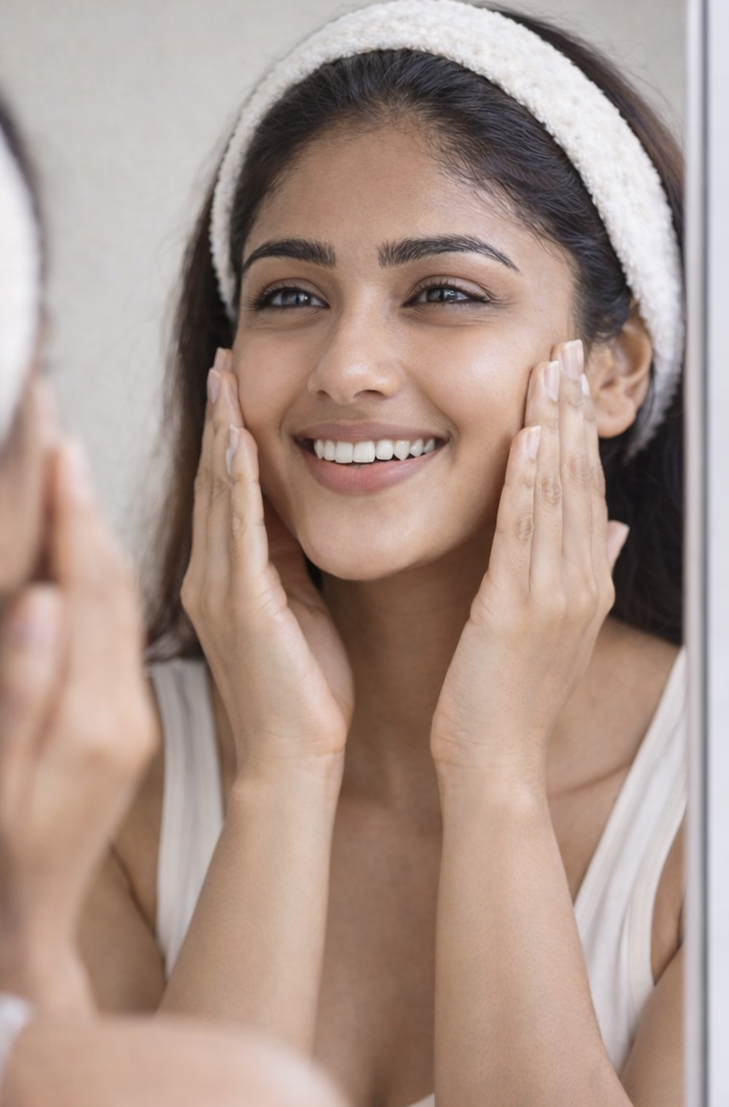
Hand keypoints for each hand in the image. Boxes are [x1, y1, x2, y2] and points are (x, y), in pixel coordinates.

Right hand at [0, 440, 157, 893]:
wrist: (23, 921)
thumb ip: (17, 691)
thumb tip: (35, 601)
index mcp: (95, 717)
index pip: (88, 594)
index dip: (71, 520)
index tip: (59, 450)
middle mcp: (122, 710)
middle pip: (115, 587)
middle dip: (90, 508)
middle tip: (65, 435)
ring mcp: (126, 716)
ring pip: (122, 605)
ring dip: (102, 534)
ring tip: (79, 469)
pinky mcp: (120, 724)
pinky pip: (120, 633)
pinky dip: (103, 578)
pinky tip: (86, 549)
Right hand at [180, 349, 352, 776]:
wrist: (292, 762)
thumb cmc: (304, 695)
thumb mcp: (299, 610)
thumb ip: (288, 561)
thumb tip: (298, 512)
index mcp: (226, 577)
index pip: (224, 489)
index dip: (227, 431)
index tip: (235, 379)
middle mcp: (209, 576)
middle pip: (212, 479)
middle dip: (218, 415)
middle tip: (224, 356)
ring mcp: (218, 590)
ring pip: (218, 494)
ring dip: (222, 431)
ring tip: (226, 376)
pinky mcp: (238, 607)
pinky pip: (238, 533)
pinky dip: (237, 483)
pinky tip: (240, 442)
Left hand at [430, 339, 628, 779]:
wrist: (496, 762)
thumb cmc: (511, 700)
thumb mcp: (557, 631)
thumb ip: (584, 574)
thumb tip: (611, 528)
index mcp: (586, 584)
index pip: (586, 490)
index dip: (579, 429)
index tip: (569, 375)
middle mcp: (580, 582)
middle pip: (579, 478)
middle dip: (571, 408)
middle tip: (565, 344)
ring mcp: (554, 595)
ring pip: (558, 495)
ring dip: (553, 427)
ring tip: (548, 369)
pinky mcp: (514, 608)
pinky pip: (524, 534)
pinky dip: (529, 483)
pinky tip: (528, 439)